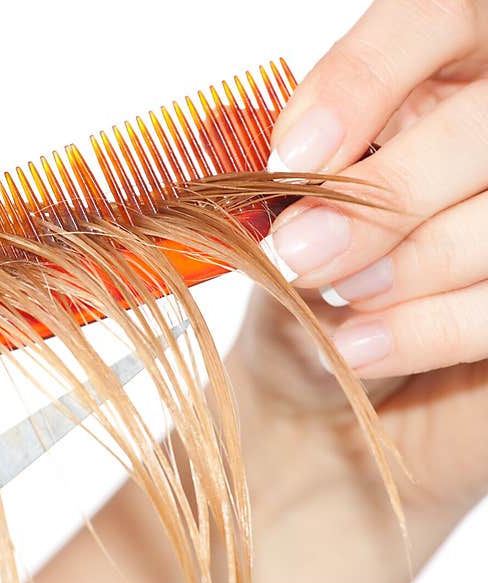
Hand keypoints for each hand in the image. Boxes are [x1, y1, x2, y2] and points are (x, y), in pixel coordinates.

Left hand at [238, 0, 487, 582]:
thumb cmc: (308, 274)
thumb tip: (286, 152)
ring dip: (410, 266)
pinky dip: (429, 329)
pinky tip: (359, 347)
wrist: (323, 373)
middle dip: (386, 194)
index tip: (292, 155)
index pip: (437, 19)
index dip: (363, 82)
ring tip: (338, 302)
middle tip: (302, 253)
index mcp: (446, 65)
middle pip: (483, 124)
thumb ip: (300, 164)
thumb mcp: (293, 204)